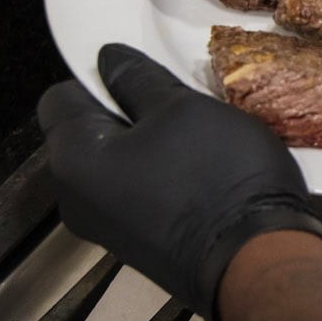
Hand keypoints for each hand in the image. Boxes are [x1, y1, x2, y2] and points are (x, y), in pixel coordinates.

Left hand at [37, 44, 321, 320]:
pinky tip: (207, 174)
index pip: (62, 96)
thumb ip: (139, 78)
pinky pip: (144, 195)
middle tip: (181, 106)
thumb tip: (110, 59)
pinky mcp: (143, 246)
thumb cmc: (217, 177)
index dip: (100, 76)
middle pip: (93, 134)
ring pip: (123, 165)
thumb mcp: (184, 108)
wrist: (259, 261)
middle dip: (132, 114)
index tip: (144, 74)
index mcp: (73, 159)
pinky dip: (169, 178)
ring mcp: (110, 228)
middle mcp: (77, 199)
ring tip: (202, 141)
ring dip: (156, 146)